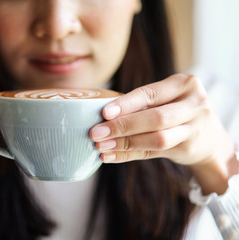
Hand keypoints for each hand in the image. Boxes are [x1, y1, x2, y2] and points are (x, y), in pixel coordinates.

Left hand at [90, 74, 237, 192]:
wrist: (209, 138)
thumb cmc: (177, 111)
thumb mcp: (167, 99)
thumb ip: (142, 105)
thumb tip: (103, 116)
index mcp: (185, 85)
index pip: (151, 93)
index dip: (126, 104)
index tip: (104, 113)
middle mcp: (194, 105)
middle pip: (155, 118)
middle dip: (123, 126)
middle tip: (97, 133)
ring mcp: (194, 129)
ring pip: (157, 139)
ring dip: (125, 143)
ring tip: (101, 146)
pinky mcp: (187, 149)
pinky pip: (152, 154)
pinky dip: (128, 155)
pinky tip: (111, 156)